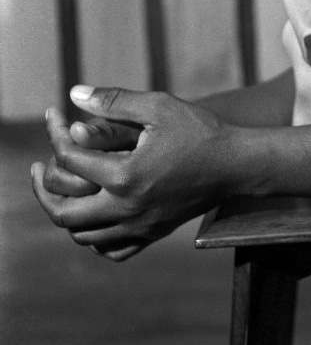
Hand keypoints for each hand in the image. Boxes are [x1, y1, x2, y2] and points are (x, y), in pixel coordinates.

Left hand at [31, 85, 233, 260]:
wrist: (236, 164)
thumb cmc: (200, 131)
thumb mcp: (159, 106)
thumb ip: (115, 101)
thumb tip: (74, 95)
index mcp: (125, 175)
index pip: (70, 160)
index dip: (56, 135)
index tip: (54, 118)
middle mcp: (126, 208)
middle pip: (63, 212)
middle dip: (43, 188)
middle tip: (39, 168)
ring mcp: (138, 226)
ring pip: (81, 235)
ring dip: (64, 212)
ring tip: (62, 189)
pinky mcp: (151, 234)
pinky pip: (110, 249)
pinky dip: (93, 238)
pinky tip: (94, 216)